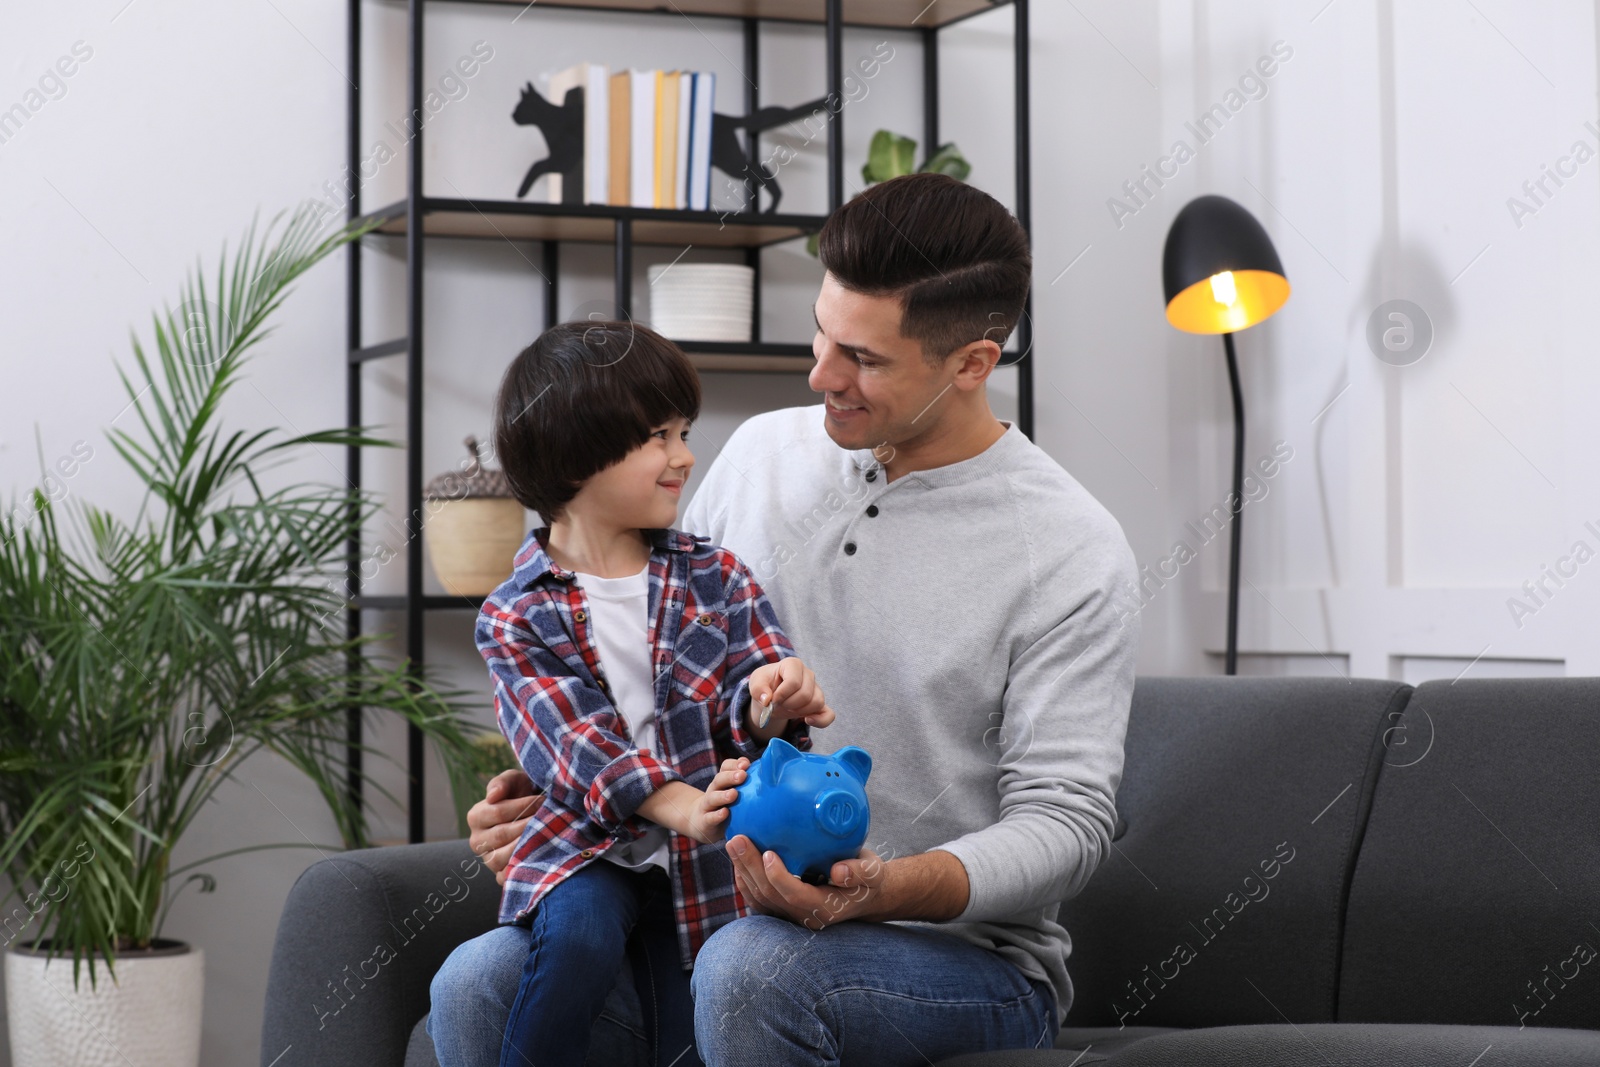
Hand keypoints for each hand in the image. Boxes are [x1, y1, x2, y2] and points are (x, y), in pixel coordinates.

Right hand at [467, 768, 541, 885]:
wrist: (534, 814)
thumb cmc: (522, 794)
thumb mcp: (514, 781)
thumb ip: (502, 782)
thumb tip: (492, 796)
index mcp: (476, 816)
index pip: (497, 812)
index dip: (522, 806)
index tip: (541, 800)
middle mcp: (476, 840)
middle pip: (502, 834)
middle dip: (528, 824)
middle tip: (547, 816)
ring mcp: (487, 859)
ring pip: (503, 856)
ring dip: (527, 844)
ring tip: (545, 833)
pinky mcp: (499, 875)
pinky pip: (507, 876)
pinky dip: (522, 868)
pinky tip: (539, 854)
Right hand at [681, 757, 750, 844]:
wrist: (702, 822)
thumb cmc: (725, 805)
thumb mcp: (734, 792)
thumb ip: (746, 784)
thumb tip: (767, 776)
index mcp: (723, 781)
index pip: (725, 767)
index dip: (734, 764)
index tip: (746, 765)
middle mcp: (714, 790)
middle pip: (719, 779)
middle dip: (730, 776)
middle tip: (743, 775)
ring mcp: (708, 805)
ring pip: (713, 797)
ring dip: (723, 795)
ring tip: (734, 794)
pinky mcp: (705, 821)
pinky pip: (710, 817)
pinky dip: (717, 815)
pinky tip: (725, 813)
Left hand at [726, 835, 885, 929]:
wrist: (863, 895)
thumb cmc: (868, 880)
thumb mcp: (873, 873)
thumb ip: (859, 871)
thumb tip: (838, 871)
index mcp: (824, 909)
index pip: (795, 895)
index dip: (779, 876)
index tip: (768, 852)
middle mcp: (803, 917)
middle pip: (769, 895)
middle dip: (750, 867)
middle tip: (737, 838)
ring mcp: (790, 915)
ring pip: (759, 897)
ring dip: (743, 871)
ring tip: (733, 842)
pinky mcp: (782, 908)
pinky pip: (758, 897)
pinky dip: (745, 878)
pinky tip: (738, 857)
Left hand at [748, 657, 834, 729]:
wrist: (772, 695)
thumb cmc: (766, 684)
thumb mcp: (756, 683)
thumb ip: (758, 689)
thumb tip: (767, 699)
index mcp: (793, 664)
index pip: (794, 682)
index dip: (782, 695)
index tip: (772, 700)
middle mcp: (808, 674)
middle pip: (806, 695)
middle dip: (789, 705)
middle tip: (779, 704)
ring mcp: (816, 688)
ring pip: (817, 703)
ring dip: (799, 712)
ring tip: (788, 708)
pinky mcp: (820, 703)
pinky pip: (828, 714)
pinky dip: (820, 721)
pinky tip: (807, 720)